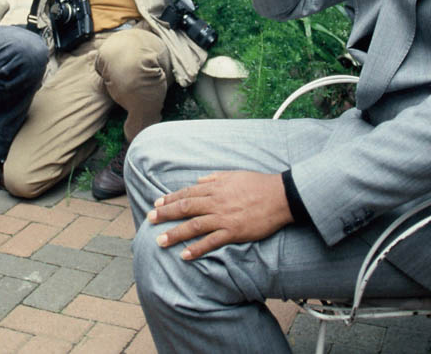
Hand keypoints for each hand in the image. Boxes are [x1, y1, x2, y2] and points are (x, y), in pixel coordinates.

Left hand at [147, 170, 293, 259]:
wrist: (280, 195)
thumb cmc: (258, 184)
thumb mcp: (234, 175)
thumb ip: (214, 178)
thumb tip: (199, 181)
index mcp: (215, 188)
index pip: (187, 193)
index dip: (170, 199)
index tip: (157, 204)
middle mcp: (215, 202)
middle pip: (185, 208)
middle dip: (165, 214)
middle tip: (150, 221)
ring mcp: (224, 218)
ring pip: (194, 226)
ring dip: (175, 233)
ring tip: (160, 241)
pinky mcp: (234, 232)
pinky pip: (212, 242)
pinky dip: (197, 248)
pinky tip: (185, 255)